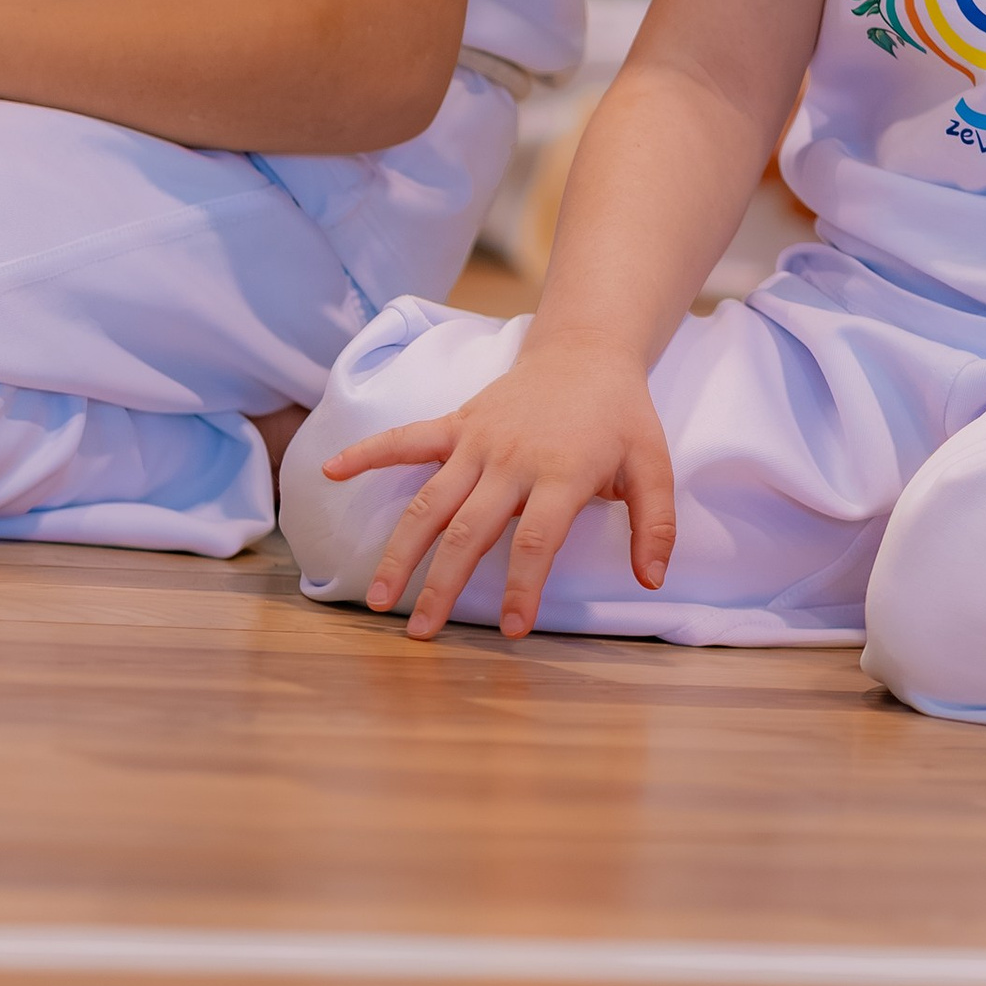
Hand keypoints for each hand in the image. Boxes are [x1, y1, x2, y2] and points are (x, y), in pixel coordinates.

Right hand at [318, 335, 676, 640]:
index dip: (522, 586)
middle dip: (442, 586)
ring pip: (430, 502)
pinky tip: (330, 471)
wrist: (587, 350)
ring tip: (377, 600)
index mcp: (562, 472)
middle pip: (469, 530)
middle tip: (421, 635)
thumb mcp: (653, 464)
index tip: (510, 630)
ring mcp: (478, 441)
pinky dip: (368, 452)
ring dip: (400, 551)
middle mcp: (512, 459)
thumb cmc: (620, 416)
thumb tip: (652, 580)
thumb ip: (655, 523)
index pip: (536, 539)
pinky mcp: (457, 424)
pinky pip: (407, 439)